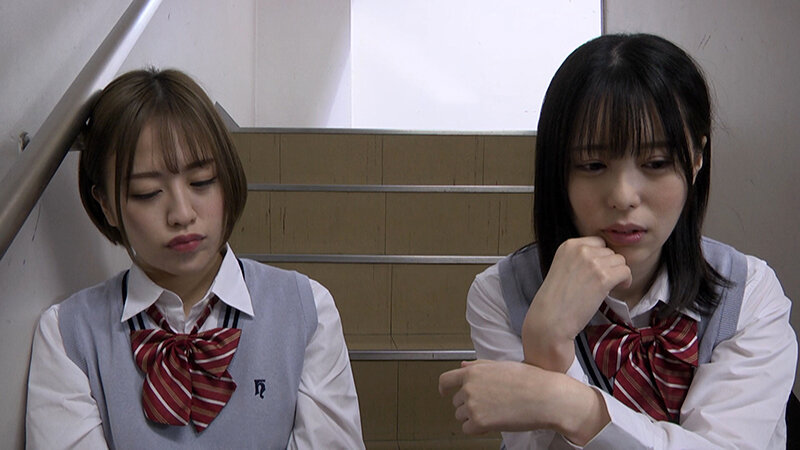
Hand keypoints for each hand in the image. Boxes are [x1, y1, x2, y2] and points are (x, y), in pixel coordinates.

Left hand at [439, 360, 558, 434]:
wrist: (544, 396)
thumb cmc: (529, 380)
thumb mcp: (501, 366)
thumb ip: (479, 366)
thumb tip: (463, 366)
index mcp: (473, 372)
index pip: (446, 380)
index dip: (443, 388)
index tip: (444, 392)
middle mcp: (469, 388)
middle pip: (456, 401)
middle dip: (468, 403)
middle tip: (488, 404)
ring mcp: (473, 405)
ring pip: (461, 415)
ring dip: (473, 416)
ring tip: (494, 412)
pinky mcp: (479, 422)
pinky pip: (468, 429)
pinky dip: (477, 428)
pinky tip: (492, 422)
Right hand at [522, 237, 631, 370]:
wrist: (550, 319)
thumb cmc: (556, 300)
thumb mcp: (562, 267)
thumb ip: (579, 258)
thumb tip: (604, 258)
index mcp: (569, 245)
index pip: (598, 242)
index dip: (601, 257)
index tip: (597, 271)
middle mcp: (581, 249)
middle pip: (610, 251)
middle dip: (609, 266)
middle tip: (601, 282)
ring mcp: (593, 262)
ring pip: (620, 261)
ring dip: (618, 274)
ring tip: (609, 287)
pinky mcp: (603, 277)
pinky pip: (626, 272)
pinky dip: (625, 281)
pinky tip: (617, 289)